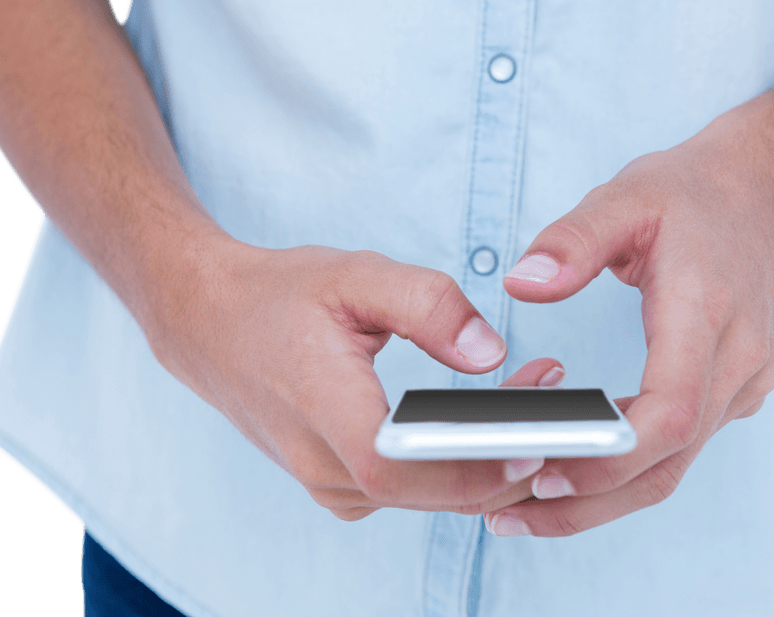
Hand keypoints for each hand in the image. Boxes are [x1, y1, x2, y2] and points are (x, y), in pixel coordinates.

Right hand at [141, 241, 564, 520]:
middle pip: (434, 493)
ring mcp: (331, 485)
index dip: (474, 468)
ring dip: (491, 462)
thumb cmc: (280, 296)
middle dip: (509, 459)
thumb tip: (489, 354)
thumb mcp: (356, 275)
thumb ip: (428, 305)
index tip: (538, 443)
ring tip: (537, 397)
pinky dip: (459, 466)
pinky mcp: (341, 485)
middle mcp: (324, 467)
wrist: (210, 324)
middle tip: (562, 404)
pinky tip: (490, 423)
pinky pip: (415, 491)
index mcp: (324, 411)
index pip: (405, 467)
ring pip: (430, 497)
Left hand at [485, 104, 773, 536]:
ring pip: (674, 467)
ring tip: (526, 508)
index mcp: (707, 312)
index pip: (672, 411)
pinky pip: (681, 448)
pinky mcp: (734, 390)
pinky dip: (628, 471)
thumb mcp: (626, 195)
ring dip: (604, 497)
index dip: (611, 455)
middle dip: (590, 499)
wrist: (767, 193)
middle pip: (668, 462)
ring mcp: (743, 381)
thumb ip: (572, 241)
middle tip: (510, 514)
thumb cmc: (694, 193)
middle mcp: (736, 360)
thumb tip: (520, 284)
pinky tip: (575, 471)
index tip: (546, 471)